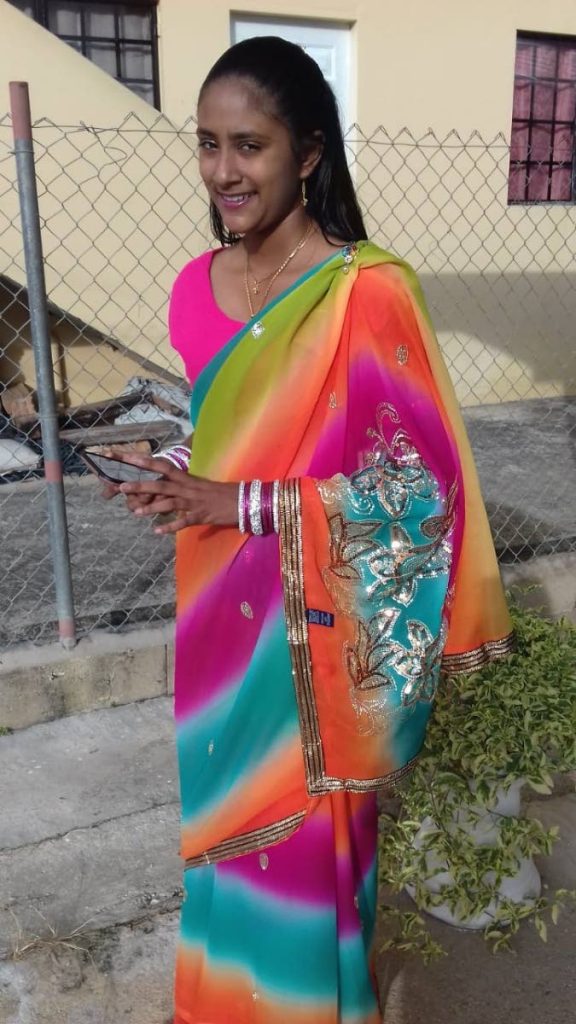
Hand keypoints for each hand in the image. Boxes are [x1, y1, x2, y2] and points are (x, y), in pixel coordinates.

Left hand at [113, 452, 238, 534]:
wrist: (243, 500)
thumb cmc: (220, 493)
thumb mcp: (198, 485)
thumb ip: (181, 485)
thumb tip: (163, 486)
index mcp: (186, 478)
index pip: (162, 466)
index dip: (144, 461)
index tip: (126, 456)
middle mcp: (188, 487)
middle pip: (161, 484)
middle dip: (141, 485)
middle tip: (121, 486)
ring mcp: (194, 502)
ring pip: (170, 502)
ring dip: (152, 508)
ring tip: (135, 512)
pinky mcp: (202, 515)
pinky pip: (184, 521)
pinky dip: (171, 527)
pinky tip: (158, 531)